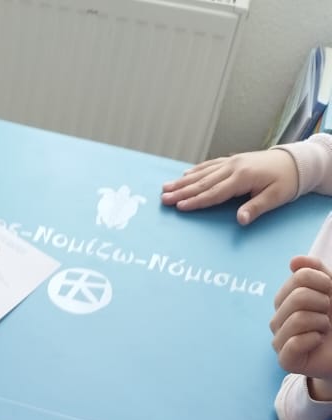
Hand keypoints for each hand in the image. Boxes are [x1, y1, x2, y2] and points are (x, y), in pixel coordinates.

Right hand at [161, 149, 298, 224]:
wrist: (295, 162)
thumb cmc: (286, 182)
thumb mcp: (275, 198)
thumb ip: (255, 208)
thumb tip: (240, 220)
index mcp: (242, 177)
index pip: (214, 192)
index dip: (196, 201)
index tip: (180, 207)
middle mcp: (233, 167)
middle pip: (203, 182)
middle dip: (182, 191)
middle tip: (163, 198)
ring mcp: (232, 162)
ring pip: (203, 173)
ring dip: (183, 182)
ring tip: (166, 187)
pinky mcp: (233, 161)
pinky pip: (210, 165)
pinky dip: (196, 171)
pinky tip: (185, 175)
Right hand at [270, 256, 331, 383]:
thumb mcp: (330, 289)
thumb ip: (316, 271)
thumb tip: (293, 261)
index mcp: (286, 300)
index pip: (299, 276)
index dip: (323, 282)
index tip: (329, 293)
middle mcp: (278, 319)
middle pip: (297, 297)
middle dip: (322, 303)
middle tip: (327, 315)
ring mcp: (279, 341)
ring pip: (297, 319)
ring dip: (321, 323)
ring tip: (324, 330)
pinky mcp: (285, 360)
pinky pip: (294, 343)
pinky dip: (313, 340)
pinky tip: (317, 342)